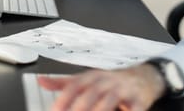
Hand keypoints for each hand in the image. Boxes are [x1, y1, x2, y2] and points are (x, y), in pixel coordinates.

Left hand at [38, 64, 166, 110]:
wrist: (143, 78)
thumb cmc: (110, 82)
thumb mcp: (87, 79)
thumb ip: (64, 83)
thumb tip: (41, 80)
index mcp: (92, 76)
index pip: (75, 85)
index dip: (64, 98)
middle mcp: (107, 81)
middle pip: (91, 93)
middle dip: (79, 108)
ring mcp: (123, 89)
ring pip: (110, 99)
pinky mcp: (139, 99)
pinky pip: (134, 108)